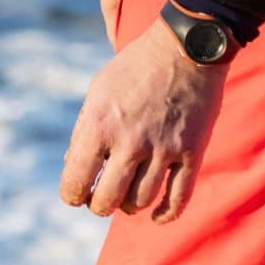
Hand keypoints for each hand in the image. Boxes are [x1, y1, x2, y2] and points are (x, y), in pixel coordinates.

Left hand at [60, 19, 225, 221]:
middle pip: (108, 200)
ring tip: (127, 198)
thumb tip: (73, 167)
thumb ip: (84, 131)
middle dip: (99, 205)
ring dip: (129, 206)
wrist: (185, 48)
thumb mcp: (98, 92)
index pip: (76, 181)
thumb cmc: (134, 68)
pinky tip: (155, 216)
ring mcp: (164, 148)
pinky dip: (165, 213)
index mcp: (99, 124)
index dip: (72, 195)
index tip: (76, 194)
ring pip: (141, 201)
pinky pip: (179, 197)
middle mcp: (130, 140)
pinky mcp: (192, 151)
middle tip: (102, 199)